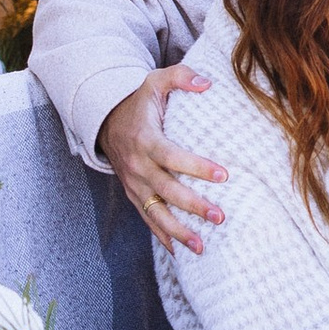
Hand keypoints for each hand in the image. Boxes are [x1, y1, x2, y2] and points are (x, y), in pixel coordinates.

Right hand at [96, 67, 228, 255]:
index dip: (196, 167)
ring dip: (178, 231)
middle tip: (220, 216)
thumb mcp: (155, 81)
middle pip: (166, 190)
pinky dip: (163, 237)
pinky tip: (181, 252)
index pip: (172, 156)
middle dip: (193, 206)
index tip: (223, 174)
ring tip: (202, 246)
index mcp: (145, 139)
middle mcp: (137, 166)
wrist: (105, 119)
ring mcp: (133, 184)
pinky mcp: (133, 195)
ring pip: (155, 212)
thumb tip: (207, 83)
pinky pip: (147, 219)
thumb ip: (180, 77)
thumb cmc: (138, 101)